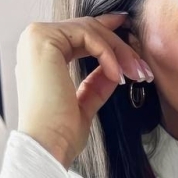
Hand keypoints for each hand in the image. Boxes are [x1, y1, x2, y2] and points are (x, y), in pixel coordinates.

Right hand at [16, 15, 153, 168]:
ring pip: (90, 30)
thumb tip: (114, 72)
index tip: (130, 39)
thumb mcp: (83, 106)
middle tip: (143, 68)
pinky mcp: (44, 39)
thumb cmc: (60, 135)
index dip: (107, 34)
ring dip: (119, 51)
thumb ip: (95, 86)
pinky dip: (108, 55)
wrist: (47, 147)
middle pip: (87, 30)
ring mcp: (37, 38)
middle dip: (120, 47)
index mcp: (40, 58)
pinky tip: (118, 76)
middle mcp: (34, 43)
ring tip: (136, 74)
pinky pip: (87, 36)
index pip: (78, 35)